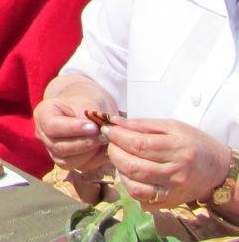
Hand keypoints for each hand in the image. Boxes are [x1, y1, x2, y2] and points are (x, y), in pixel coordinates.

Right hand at [35, 77, 116, 171]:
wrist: (85, 107)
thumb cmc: (84, 100)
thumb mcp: (85, 101)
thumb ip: (89, 116)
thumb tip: (98, 132)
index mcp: (43, 114)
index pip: (52, 126)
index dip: (73, 129)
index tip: (94, 127)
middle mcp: (43, 134)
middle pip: (60, 147)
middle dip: (85, 143)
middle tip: (105, 136)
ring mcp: (53, 150)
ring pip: (68, 161)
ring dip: (90, 154)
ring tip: (106, 142)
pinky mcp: (66, 161)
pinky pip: (80, 166)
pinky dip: (95, 160)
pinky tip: (106, 149)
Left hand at [105, 117, 231, 208]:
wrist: (216, 168)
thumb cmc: (193, 142)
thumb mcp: (172, 126)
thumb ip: (142, 124)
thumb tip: (114, 122)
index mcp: (178, 150)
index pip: (139, 145)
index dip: (118, 137)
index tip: (107, 129)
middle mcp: (176, 174)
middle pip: (134, 167)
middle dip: (114, 153)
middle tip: (111, 143)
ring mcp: (173, 192)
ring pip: (135, 188)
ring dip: (119, 171)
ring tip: (120, 158)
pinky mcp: (169, 203)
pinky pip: (142, 200)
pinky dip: (129, 187)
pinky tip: (130, 174)